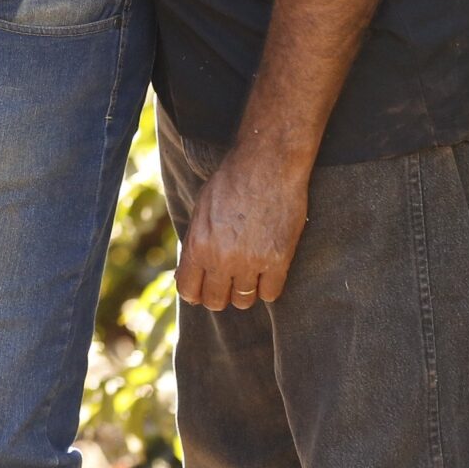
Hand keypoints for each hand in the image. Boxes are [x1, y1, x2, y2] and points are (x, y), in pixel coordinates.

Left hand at [176, 146, 310, 310]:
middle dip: (219, 294)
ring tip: (247, 274)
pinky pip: (270, 294)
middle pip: (216, 301)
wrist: (267, 165)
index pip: (189, 290)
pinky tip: (266, 272)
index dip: (195, 293)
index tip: (202, 289)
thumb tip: (189, 274)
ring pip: (243, 301)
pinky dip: (267, 287)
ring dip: (243, 291)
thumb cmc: (230, 184)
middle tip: (226, 282)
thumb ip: (195, 244)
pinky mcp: (279, 260)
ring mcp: (252, 262)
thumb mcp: (200, 211)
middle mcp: (222, 258)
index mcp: (198, 245)